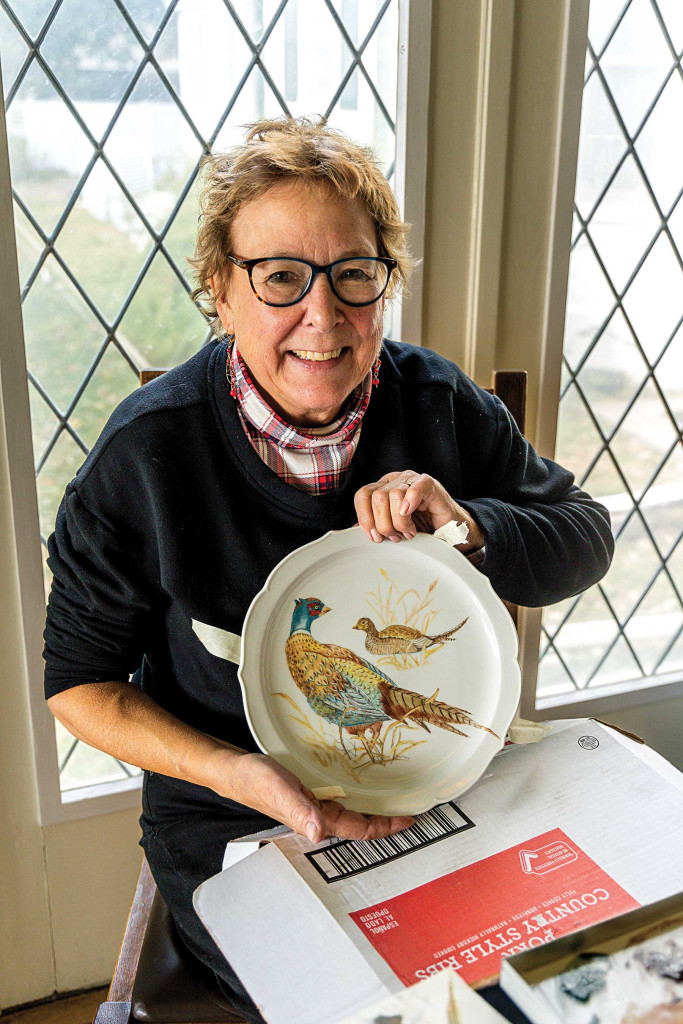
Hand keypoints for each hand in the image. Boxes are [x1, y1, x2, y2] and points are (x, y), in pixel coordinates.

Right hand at [226, 751, 413, 843]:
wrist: (235, 771)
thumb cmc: (254, 781)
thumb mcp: (278, 790)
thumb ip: (298, 810)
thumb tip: (319, 832)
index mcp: (317, 820)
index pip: (359, 829)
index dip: (386, 827)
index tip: (409, 820)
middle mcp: (320, 816)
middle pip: (361, 824)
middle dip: (386, 821)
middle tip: (413, 809)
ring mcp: (315, 806)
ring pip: (353, 812)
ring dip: (375, 809)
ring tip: (397, 800)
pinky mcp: (310, 794)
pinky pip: (341, 799)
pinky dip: (358, 796)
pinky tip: (364, 787)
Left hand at [354, 470, 483, 549]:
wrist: (448, 529)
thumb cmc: (421, 527)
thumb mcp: (392, 528)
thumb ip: (375, 525)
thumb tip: (354, 529)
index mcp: (382, 489)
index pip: (363, 495)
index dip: (365, 517)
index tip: (373, 536)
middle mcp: (394, 481)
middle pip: (376, 497)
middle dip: (384, 524)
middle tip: (396, 537)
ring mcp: (412, 480)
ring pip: (393, 495)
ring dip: (400, 521)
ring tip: (409, 532)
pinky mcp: (429, 484)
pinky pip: (415, 487)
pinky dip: (410, 500)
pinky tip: (409, 513)